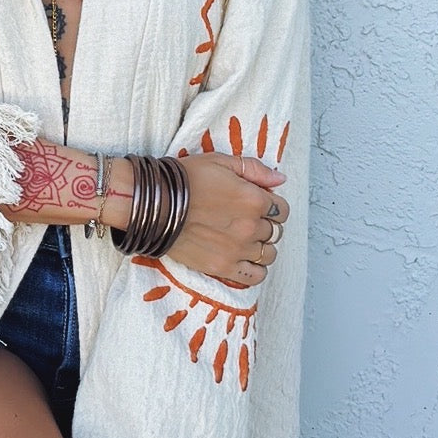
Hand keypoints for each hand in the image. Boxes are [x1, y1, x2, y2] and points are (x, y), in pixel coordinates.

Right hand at [165, 151, 289, 284]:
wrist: (155, 204)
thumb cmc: (185, 179)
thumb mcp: (220, 162)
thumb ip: (254, 169)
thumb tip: (280, 179)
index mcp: (254, 199)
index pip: (282, 209)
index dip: (272, 206)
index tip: (258, 205)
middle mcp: (250, 226)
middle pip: (276, 232)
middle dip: (265, 225)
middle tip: (247, 220)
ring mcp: (238, 249)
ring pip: (269, 254)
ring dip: (262, 247)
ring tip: (245, 240)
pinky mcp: (223, 267)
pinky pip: (255, 276)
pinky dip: (255, 269)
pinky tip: (245, 259)